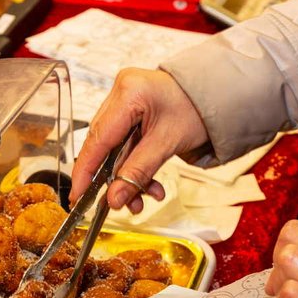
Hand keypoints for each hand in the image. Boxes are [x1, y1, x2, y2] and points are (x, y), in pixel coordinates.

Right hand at [70, 68, 208, 212]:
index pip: (98, 138)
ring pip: (114, 149)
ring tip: (141, 201)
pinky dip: (135, 167)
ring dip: (127, 177)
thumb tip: (114, 199)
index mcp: (129, 93)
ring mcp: (125, 101)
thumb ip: (138, 172)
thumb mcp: (168, 143)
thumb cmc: (199, 109)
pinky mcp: (132, 111)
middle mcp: (121, 92)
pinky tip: (150, 186)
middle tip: (115, 204)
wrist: (219, 96)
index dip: (85, 171)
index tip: (78, 196)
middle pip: (104, 145)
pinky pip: (125, 144)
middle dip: (113, 179)